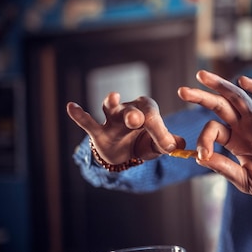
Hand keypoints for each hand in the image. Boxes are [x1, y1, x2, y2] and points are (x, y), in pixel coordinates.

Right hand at [66, 93, 184, 164]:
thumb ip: (168, 144)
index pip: (154, 117)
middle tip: (136, 120)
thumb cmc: (144, 143)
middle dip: (134, 114)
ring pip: (111, 109)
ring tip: (112, 97)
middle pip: (133, 110)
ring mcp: (112, 119)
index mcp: (148, 111)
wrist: (124, 154)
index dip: (160, 131)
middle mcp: (130, 110)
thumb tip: (180, 145)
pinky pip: (87, 121)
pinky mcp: (98, 131)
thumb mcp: (158, 146)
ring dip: (112, 105)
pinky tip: (71, 106)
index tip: (168, 146)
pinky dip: (80, 115)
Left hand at [178, 70, 251, 201]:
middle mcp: (245, 128)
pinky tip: (242, 79)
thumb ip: (224, 168)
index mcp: (235, 141)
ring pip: (237, 97)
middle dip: (200, 97)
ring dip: (219, 85)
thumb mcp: (244, 180)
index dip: (204, 139)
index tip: (203, 155)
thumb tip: (200, 157)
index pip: (213, 129)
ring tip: (201, 76)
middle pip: (219, 106)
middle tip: (181, 90)